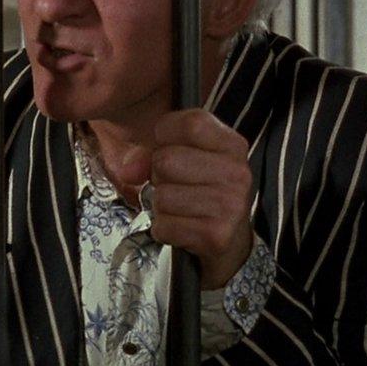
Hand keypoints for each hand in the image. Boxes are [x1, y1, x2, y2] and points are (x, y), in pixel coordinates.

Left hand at [123, 109, 253, 289]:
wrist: (230, 242)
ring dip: (160, 206)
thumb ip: (150, 153)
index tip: (166, 146)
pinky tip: (181, 228)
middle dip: (158, 176)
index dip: (165, 133)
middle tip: (176, 186)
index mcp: (233, 145)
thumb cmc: (201, 192)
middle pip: (167, 160)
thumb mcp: (184, 159)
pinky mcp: (216, 235)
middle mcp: (237, 173)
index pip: (190, 123)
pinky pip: (164, 226)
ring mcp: (230, 205)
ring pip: (162, 196)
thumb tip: (129, 170)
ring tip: (180, 208)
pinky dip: (163, 229)